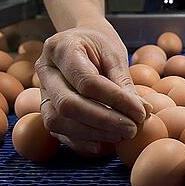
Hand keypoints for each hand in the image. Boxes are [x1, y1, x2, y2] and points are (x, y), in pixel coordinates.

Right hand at [35, 18, 147, 153]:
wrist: (80, 40)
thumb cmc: (99, 45)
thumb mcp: (115, 55)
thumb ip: (124, 84)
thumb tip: (144, 113)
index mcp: (61, 48)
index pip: (87, 81)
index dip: (116, 101)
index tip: (141, 113)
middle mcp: (44, 69)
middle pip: (67, 104)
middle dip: (103, 121)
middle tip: (131, 130)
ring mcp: (40, 90)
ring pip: (57, 120)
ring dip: (91, 133)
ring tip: (120, 136)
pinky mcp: (44, 107)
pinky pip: (57, 131)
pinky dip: (80, 141)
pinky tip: (102, 145)